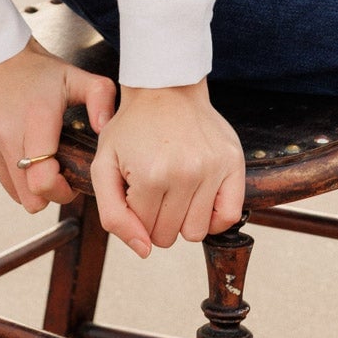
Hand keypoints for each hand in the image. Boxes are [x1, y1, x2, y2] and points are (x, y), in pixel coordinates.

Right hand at [0, 38, 116, 214]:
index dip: (60, 192)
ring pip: (11, 190)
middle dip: (46, 191)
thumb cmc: (33, 67)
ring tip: (32, 151)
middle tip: (53, 170)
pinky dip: (4, 166)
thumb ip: (101, 98)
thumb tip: (104, 128)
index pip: (43, 182)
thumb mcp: (73, 76)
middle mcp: (4, 134)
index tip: (68, 182)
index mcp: (35, 118)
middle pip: (28, 198)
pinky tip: (10, 140)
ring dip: (24, 179)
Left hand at [90, 81, 244, 257]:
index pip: (145, 232)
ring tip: (176, 188)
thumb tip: (144, 251)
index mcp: (150, 176)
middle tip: (156, 186)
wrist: (164, 86)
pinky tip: (200, 196)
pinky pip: (230, 215)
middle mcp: (185, 173)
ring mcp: (212, 167)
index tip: (137, 186)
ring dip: (184, 218)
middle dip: (159, 218)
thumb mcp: (103, 166)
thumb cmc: (131, 127)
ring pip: (197, 232)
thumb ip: (113, 216)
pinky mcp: (233, 161)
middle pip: (170, 236)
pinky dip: (215, 216)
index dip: (137, 213)